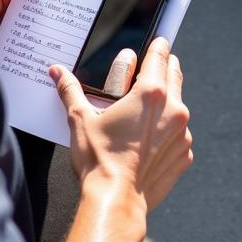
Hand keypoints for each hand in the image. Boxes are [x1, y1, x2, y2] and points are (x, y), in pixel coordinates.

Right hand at [50, 37, 192, 213]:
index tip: (159, 40)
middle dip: (165, 68)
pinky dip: (168, 134)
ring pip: (179, 107)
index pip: (160, 55)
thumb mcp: (80, 120)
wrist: (115, 201)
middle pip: (175, 75)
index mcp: (151, 93)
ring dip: (166, 104)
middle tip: (153, 68)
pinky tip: (149, 142)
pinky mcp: (185, 154)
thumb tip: (56, 71)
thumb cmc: (98, 159)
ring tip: (145, 111)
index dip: (159, 45)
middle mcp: (174, 109)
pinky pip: (179, 136)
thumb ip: (70, 90)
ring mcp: (183, 133)